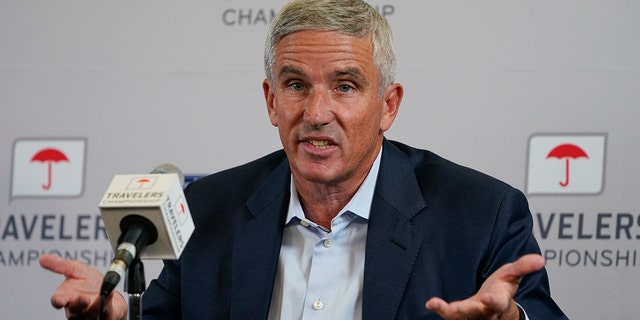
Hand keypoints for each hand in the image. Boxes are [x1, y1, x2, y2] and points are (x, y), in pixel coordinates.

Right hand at [39, 254, 127, 319]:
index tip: (60, 300)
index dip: (58, 301)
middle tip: (84, 299)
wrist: (109, 290)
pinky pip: (106, 313)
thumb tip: (42, 258)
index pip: (58, 301)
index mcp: (67, 296)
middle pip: (73, 310)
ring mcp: (90, 314)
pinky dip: (107, 305)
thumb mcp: (76, 269)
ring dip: (93, 307)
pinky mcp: (106, 315)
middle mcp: (77, 308)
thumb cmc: (90, 283)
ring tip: (100, 297)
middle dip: (78, 305)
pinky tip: (110, 296)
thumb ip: (61, 265)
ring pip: (89, 314)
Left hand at [425, 254, 543, 319]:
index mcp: (500, 302)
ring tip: (437, 305)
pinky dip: (440, 310)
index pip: (498, 303)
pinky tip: (431, 303)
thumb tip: (540, 259)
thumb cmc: (502, 288)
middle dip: (468, 310)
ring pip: (462, 318)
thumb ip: (523, 266)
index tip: (489, 298)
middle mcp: (486, 312)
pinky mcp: (460, 316)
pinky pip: (449, 316)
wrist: (493, 306)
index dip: (494, 302)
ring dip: (449, 312)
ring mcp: (472, 316)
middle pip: (477, 313)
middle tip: (457, 308)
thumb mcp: (513, 275)